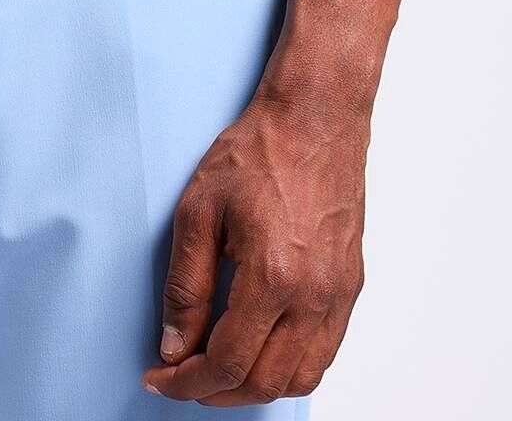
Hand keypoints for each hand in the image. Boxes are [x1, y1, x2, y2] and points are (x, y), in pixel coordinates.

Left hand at [143, 89, 367, 405]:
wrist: (315, 117)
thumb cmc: (260, 151)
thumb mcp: (198, 211)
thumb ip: (185, 286)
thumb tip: (175, 344)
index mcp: (274, 277)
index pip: (228, 363)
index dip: (187, 383)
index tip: (161, 378)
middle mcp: (314, 295)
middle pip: (264, 382)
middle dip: (216, 393)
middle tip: (182, 378)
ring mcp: (338, 294)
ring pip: (300, 378)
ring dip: (255, 387)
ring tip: (218, 371)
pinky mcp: (350, 285)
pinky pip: (324, 352)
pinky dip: (290, 368)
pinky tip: (260, 350)